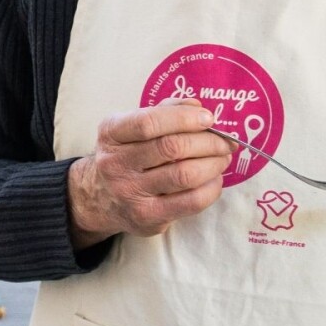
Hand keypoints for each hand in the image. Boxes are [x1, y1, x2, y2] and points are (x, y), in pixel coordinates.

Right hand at [66, 101, 232, 247]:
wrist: (99, 198)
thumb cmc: (126, 155)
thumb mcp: (131, 127)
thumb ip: (163, 111)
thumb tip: (197, 108)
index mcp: (111, 134)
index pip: (149, 122)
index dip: (185, 118)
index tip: (208, 119)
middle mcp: (115, 164)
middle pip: (172, 148)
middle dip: (209, 142)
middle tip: (225, 143)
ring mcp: (130, 193)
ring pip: (185, 175)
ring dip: (214, 164)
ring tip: (222, 159)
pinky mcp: (147, 217)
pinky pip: (191, 201)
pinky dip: (212, 188)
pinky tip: (213, 180)